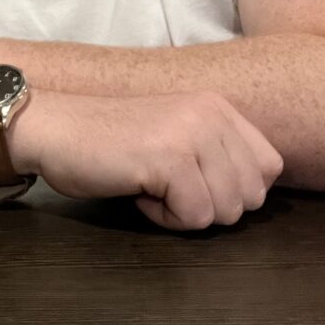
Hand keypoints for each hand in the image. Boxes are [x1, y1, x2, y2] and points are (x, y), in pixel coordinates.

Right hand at [14, 90, 282, 230]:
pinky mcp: (171, 159)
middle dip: (210, 205)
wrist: (55, 127)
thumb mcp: (177, 135)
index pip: (269, 168)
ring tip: (149, 184)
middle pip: (251, 197)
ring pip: (225, 212)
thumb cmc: (108, 140)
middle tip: (165, 184)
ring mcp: (193, 133)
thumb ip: (217, 152)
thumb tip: (253, 195)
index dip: (233, 189)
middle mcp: (212, 113)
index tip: (191, 180)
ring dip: (184, 212)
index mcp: (218, 106)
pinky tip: (137, 190)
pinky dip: (164, 218)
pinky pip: (194, 218)